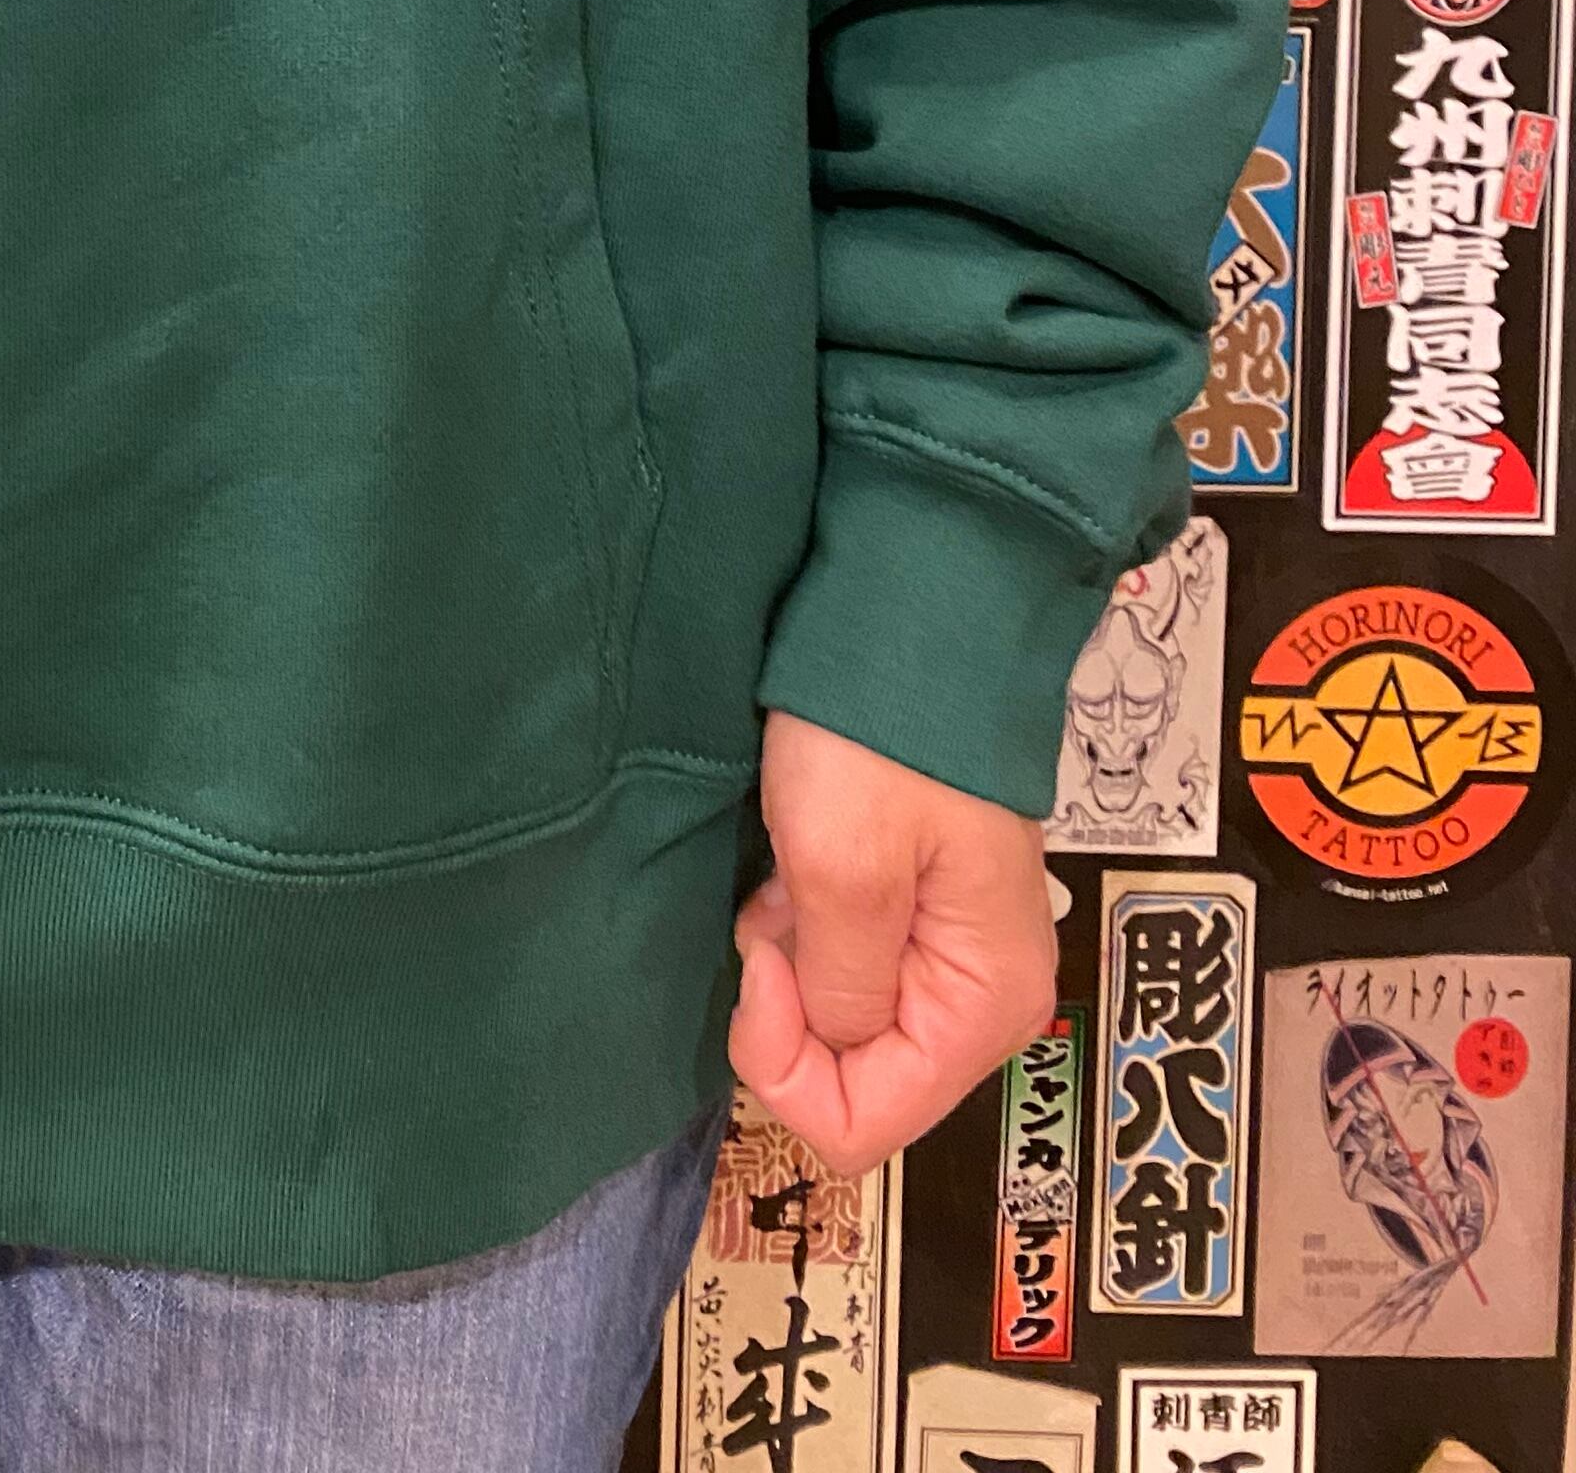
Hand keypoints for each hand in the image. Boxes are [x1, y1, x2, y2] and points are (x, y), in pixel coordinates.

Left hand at [728, 712, 1056, 1172]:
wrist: (918, 620)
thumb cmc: (885, 739)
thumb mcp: (841, 870)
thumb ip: (836, 992)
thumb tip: (828, 1043)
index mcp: (984, 1008)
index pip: (863, 1125)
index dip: (787, 1066)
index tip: (760, 962)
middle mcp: (982, 1000)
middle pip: (859, 1083)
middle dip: (791, 1015)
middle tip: (773, 910)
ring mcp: (952, 955)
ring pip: (846, 1027)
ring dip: (796, 968)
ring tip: (788, 875)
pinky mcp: (920, 913)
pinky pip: (847, 971)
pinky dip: (805, 935)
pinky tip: (797, 869)